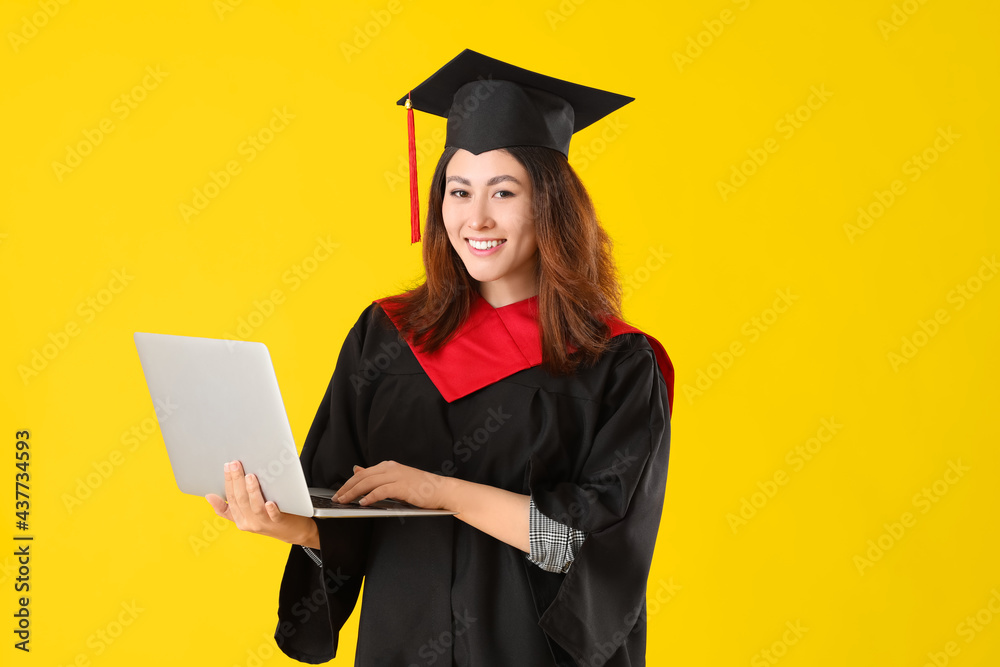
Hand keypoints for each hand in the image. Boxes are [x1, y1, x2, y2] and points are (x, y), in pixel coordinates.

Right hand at [205, 460, 317, 546]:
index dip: (228, 481)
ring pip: (255, 507)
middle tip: (235, 464)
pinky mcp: (280, 523)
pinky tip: (270, 502)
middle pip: (241, 499)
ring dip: (252, 491)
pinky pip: (274, 516)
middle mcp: (250, 522)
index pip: (231, 498)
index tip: (227, 466)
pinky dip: (271, 509)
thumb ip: (227, 508)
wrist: (293, 532)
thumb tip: (209, 496)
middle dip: (237, 480)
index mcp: (240, 519)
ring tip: (250, 476)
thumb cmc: (268, 519)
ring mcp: (264, 523)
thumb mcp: (245, 516)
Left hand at [335, 461, 451, 509]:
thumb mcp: (395, 480)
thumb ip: (376, 476)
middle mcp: (391, 468)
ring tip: (344, 501)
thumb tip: (356, 470)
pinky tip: (363, 503)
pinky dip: (370, 497)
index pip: (362, 473)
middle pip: (362, 477)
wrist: (440, 490)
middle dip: (347, 488)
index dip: (348, 483)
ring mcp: (397, 476)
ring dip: (353, 493)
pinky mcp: (402, 486)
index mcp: (388, 466)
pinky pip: (381, 491)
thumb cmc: (420, 488)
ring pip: (368, 482)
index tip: (339, 493)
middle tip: (337, 498)